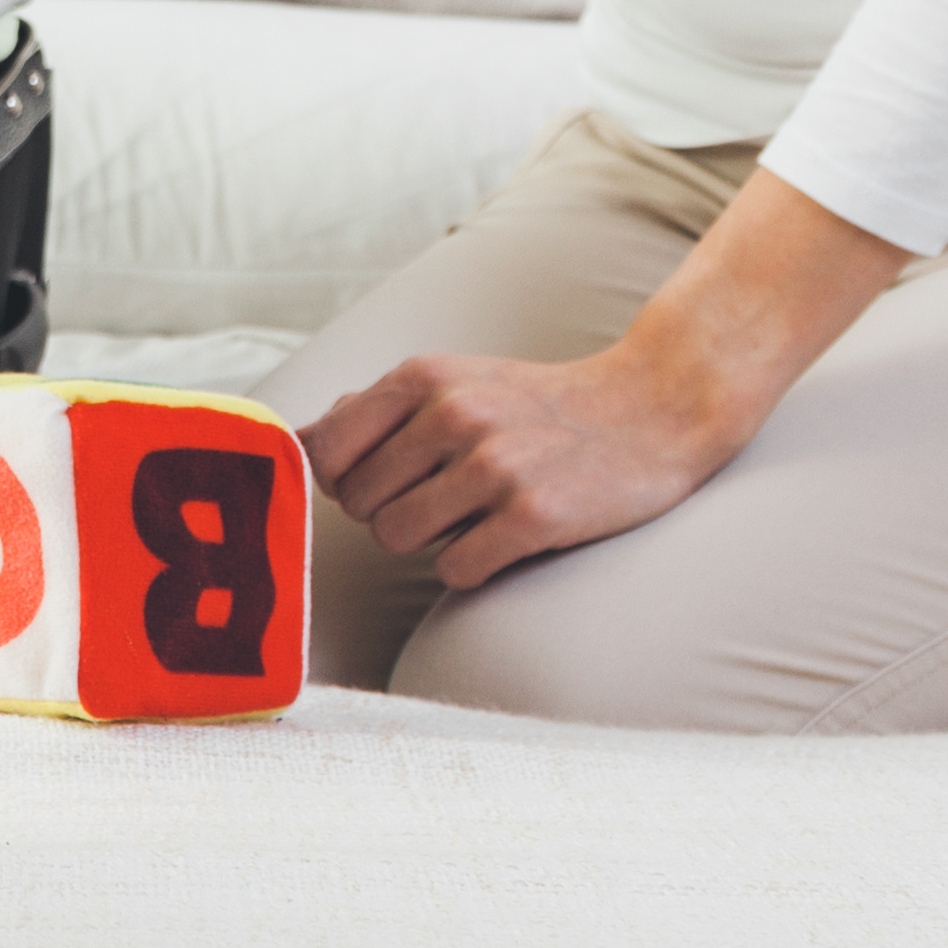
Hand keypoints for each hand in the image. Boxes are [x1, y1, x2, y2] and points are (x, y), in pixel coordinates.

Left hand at [308, 166, 910, 593]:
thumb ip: (375, 410)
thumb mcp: (451, 380)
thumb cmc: (536, 403)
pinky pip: (455, 571)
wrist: (652, 410)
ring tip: (474, 516)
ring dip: (430, 541)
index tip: (375, 485)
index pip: (323, 452)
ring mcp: (494, 465)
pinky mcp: (534, 515)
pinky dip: (472, 567)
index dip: (338, 482)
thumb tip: (296, 445)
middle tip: (444, 500)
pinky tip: (505, 539)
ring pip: (398, 540)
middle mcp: (452, 414)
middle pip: (359, 505)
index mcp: (423, 377)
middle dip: (390, 513)